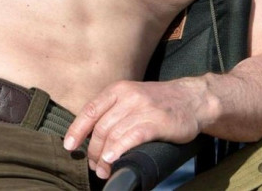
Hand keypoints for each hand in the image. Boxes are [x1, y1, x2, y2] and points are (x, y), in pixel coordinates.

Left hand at [63, 78, 209, 178]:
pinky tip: (113, 160)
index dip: (76, 130)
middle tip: (94, 166)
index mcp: (117, 90)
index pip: (90, 111)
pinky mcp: (157, 121)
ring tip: (103, 170)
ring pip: (114, 134)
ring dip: (105, 156)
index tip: (69, 146)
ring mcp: (142, 108)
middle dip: (93, 150)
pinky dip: (119, 149)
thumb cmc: (159, 102)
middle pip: (100, 127)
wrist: (193, 98)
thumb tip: (90, 136)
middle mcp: (127, 96)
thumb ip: (113, 111)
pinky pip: (132, 136)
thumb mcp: (131, 97)